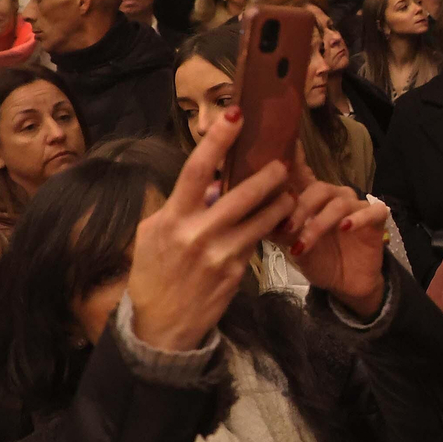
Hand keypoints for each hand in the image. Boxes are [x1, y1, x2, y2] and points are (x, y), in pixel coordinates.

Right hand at [129, 109, 295, 351]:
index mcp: (172, 219)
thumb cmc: (153, 274)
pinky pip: (259, 242)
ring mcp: (221, 255)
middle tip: (282, 163)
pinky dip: (270, 228)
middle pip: (242, 194)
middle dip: (268, 175)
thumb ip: (180, 207)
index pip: (196, 170)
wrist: (161, 328)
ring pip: (262, 219)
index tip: (235, 113)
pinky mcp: (237, 273)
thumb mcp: (153, 235)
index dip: (218, 140)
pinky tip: (279, 221)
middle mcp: (198, 235)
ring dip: (281, 202)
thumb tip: (211, 184)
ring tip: (289, 192)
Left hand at [271, 145, 387, 317]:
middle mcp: (334, 195)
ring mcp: (356, 205)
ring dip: (318, 224)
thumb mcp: (290, 245)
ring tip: (303, 244)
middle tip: (285, 229)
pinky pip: (370, 212)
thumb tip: (245, 209)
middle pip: (317, 189)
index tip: (275, 138)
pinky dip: (356, 220)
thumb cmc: (318, 259)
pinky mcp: (376, 218)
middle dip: (299, 208)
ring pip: (337, 204)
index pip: (300, 168)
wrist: (346, 284)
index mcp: (311, 196)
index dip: (290, 153)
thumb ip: (273, 226)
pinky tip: (344, 229)